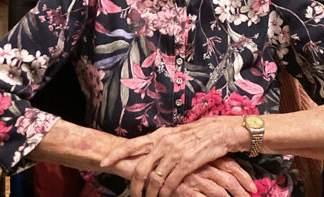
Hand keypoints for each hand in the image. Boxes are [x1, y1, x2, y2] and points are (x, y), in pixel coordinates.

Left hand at [100, 116, 244, 196]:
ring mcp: (174, 153)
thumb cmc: (198, 134)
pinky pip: (170, 183)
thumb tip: (147, 153)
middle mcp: (163, 143)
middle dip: (133, 185)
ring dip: (150, 194)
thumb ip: (160, 144)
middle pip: (139, 168)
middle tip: (133, 195)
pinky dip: (165, 193)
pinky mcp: (186, 163)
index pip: (131, 144)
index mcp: (159, 135)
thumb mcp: (175, 134)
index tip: (103, 162)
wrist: (220, 131)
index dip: (116, 154)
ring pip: (154, 180)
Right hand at [169, 157, 256, 196]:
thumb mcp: (194, 155)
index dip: (244, 178)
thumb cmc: (175, 159)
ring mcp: (195, 180)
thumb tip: (226, 169)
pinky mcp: (186, 190)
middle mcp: (203, 168)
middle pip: (228, 181)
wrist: (152, 164)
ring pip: (219, 192)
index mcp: (207, 157)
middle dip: (242, 192)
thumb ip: (210, 160)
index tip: (253, 188)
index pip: (231, 167)